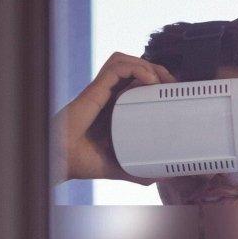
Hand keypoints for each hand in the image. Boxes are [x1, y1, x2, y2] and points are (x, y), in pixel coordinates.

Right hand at [52, 51, 174, 184]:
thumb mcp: (121, 168)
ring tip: (163, 81)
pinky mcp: (95, 89)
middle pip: (134, 67)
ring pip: (125, 61)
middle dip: (158, 70)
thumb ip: (140, 172)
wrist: (64, 160)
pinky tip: (149, 80)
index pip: (136, 84)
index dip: (157, 82)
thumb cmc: (85, 161)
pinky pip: (116, 67)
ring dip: (148, 65)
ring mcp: (101, 90)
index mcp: (115, 108)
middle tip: (173, 86)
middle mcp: (108, 95)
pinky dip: (136, 67)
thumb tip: (161, 177)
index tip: (174, 95)